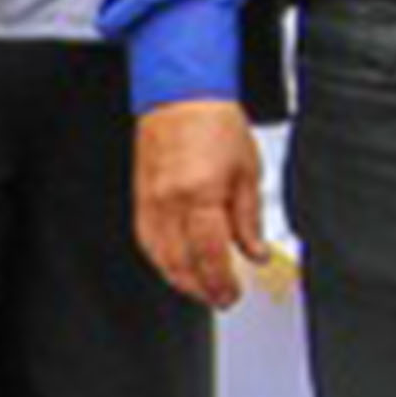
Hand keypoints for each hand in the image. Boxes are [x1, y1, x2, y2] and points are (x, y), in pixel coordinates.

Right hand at [134, 98, 276, 310]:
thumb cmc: (216, 125)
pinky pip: (147, 241)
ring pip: (159, 257)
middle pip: (181, 263)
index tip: (232, 294)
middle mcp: (170, 202)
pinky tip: (176, 267)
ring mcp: (150, 202)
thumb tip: (256, 252)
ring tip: (201, 289)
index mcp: (201, 194)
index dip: (221, 282)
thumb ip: (250, 219)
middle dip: (201, 288)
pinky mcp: (139, 199)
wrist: (181, 98)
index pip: (210, 254)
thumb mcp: (248, 172)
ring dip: (180, 280)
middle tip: (220, 298)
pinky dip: (162, 261)